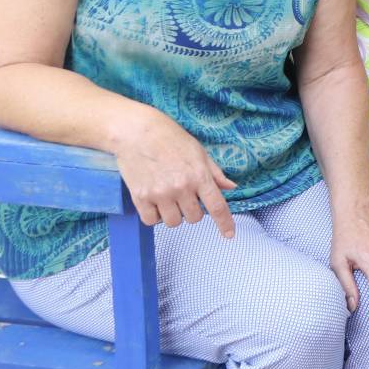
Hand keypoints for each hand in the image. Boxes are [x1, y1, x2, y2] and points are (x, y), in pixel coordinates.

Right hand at [111, 109, 237, 236]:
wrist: (137, 132)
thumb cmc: (171, 139)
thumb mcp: (199, 152)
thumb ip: (215, 173)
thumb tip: (231, 188)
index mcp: (199, 176)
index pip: (217, 206)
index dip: (225, 223)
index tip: (229, 235)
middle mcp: (181, 188)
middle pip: (194, 218)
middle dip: (192, 210)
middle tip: (183, 195)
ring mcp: (160, 194)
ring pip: (173, 222)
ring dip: (173, 214)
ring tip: (167, 196)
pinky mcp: (140, 198)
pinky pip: (151, 221)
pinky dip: (154, 216)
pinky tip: (154, 201)